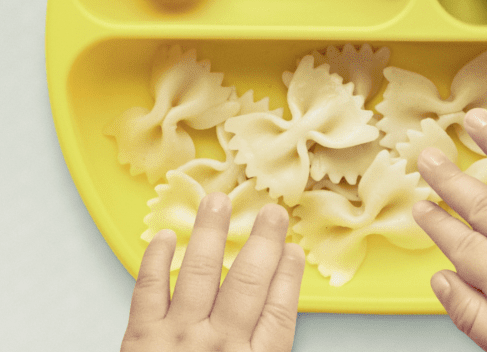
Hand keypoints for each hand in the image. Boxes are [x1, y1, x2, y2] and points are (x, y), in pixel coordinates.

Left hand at [121, 192, 304, 351]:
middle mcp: (220, 345)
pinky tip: (164, 238)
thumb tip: (279, 323)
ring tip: (218, 201)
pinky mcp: (140, 340)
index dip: (290, 275)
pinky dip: (155, 262)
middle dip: (264, 242)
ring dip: (211, 234)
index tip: (294, 250)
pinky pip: (148, 291)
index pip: (281, 309)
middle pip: (250, 282)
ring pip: (201, 274)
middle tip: (272, 212)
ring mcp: (178, 339)